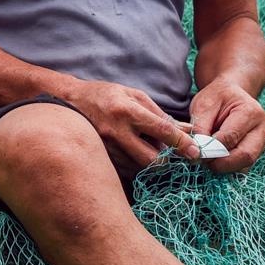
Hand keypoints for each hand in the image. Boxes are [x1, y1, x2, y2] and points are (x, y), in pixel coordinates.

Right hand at [60, 79, 199, 177]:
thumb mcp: (134, 95)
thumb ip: (159, 114)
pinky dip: (136, 164)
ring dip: (151, 162)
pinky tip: (135, 153)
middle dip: (167, 160)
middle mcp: (116, 132)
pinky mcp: (101, 157)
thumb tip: (186, 129)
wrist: (69, 101)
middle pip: (151, 158)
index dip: (181, 142)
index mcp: (127, 111)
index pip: (161, 130)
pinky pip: (126, 169)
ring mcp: (107, 147)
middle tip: (174, 155)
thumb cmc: (106, 95)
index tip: (195, 152)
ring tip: (149, 148)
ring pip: (139, 167)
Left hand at [188, 80, 264, 173]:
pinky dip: (229, 166)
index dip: (212, 148)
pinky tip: (218, 158)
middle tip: (203, 161)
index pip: (231, 137)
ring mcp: (263, 141)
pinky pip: (245, 166)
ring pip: (246, 164)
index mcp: (250, 111)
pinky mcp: (258, 151)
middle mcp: (262, 128)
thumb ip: (200, 126)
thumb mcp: (204, 104)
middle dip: (222, 163)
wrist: (231, 95)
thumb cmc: (217, 97)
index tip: (197, 152)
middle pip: (246, 155)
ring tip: (208, 158)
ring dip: (225, 166)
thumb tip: (198, 150)